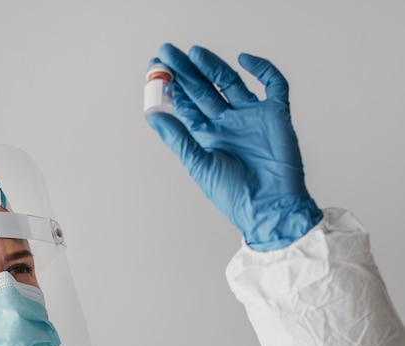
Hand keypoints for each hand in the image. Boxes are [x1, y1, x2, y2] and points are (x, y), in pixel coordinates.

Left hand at [147, 44, 321, 250]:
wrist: (269, 207)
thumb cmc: (234, 194)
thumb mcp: (199, 165)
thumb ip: (178, 138)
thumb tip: (153, 116)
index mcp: (207, 138)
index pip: (187, 106)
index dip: (172, 88)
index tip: (156, 70)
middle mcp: (227, 124)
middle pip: (204, 90)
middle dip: (186, 72)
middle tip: (168, 53)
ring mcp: (251, 118)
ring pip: (231, 83)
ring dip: (213, 68)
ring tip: (194, 54)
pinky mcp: (276, 116)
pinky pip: (273, 85)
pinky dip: (263, 69)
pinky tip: (244, 60)